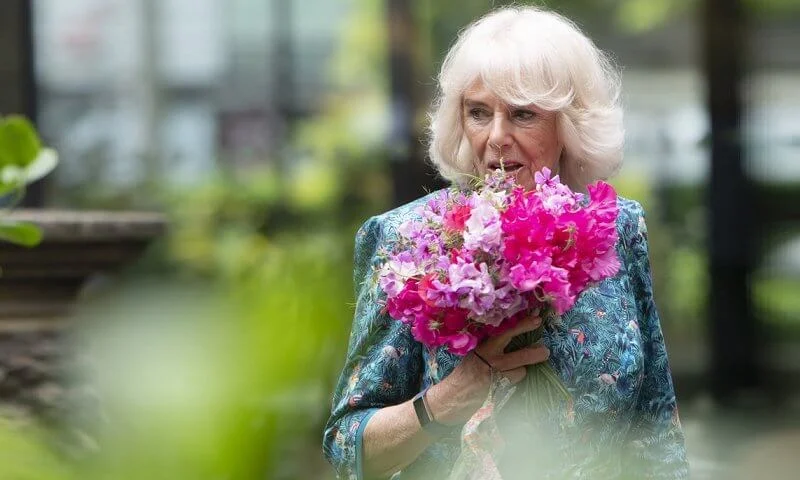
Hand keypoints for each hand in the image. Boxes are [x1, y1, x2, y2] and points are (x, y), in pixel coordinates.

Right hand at [424, 316, 549, 424]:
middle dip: (537, 352)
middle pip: (523, 355)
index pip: (507, 332)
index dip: (523, 325)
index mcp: (485, 347)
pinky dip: (513, 381)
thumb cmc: (464, 373)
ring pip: (521, 371)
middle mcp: (492, 360)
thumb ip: (491, 347)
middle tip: (545, 351)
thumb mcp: (474, 354)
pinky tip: (504, 381)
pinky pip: (514, 383)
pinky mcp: (499, 391)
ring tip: (513, 370)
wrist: (451, 397)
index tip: (537, 319)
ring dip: (521, 370)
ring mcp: (497, 377)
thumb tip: (512, 337)